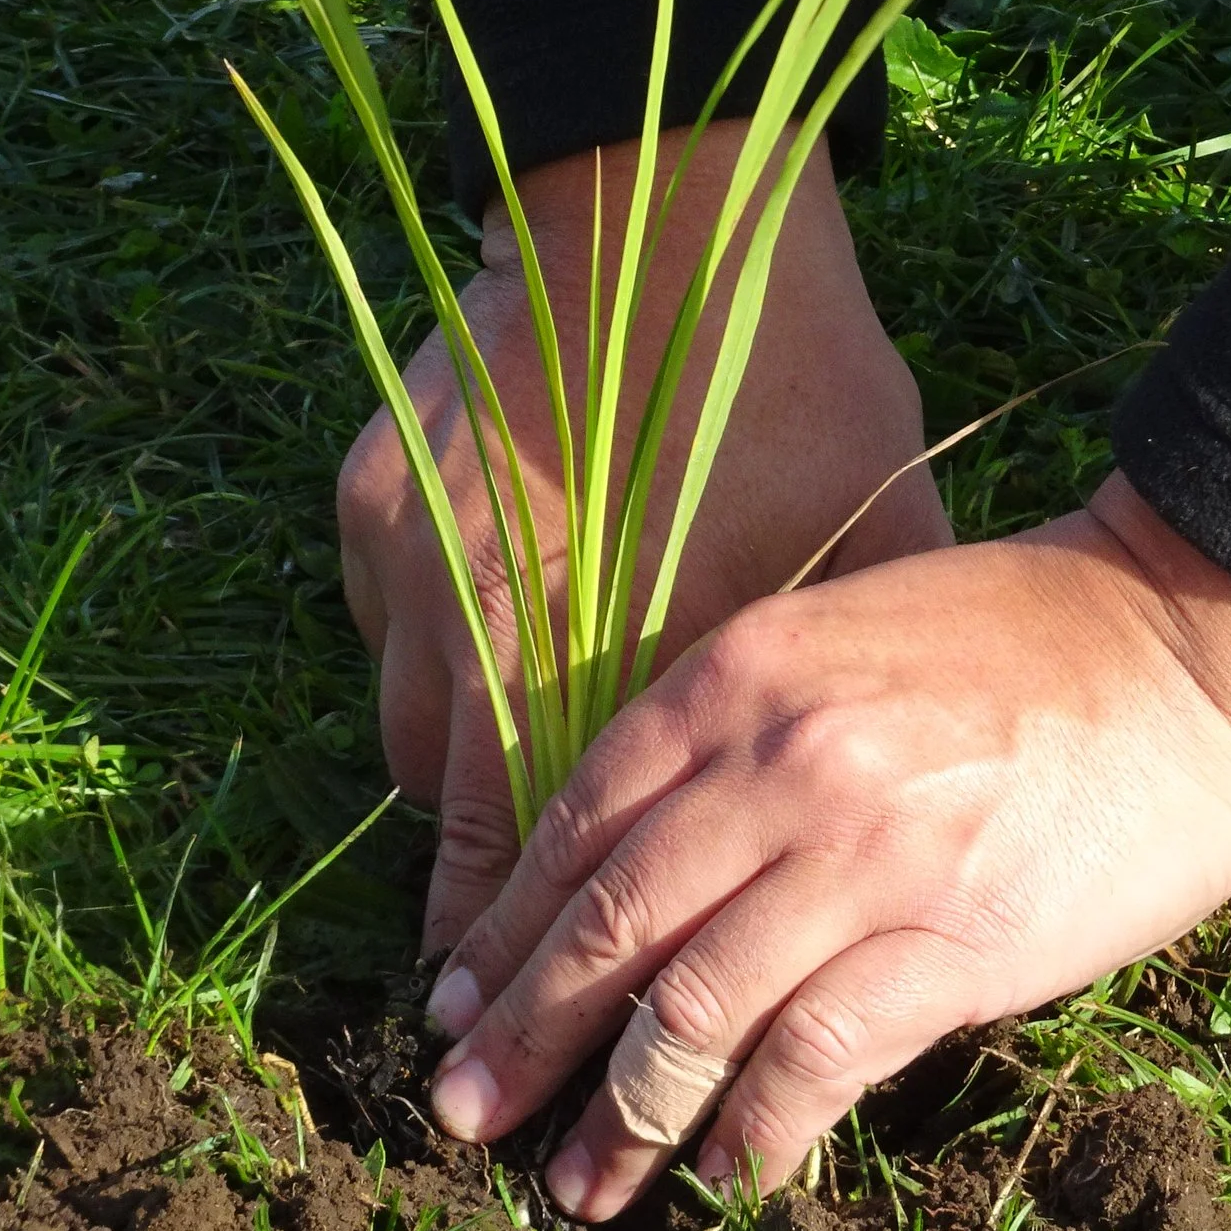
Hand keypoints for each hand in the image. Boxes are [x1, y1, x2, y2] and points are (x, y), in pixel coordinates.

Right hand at [337, 125, 951, 949]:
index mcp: (614, 659)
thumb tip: (864, 800)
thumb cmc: (790, 380)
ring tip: (511, 807)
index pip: (552, 857)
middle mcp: (484, 628)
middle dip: (487, 897)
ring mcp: (408, 560)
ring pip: (408, 733)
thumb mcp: (855, 539)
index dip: (541, 954)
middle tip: (498, 970)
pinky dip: (428, 664)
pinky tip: (487, 650)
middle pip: (457, 821)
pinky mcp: (366, 498)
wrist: (668, 209)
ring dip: (460, 777)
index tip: (525, 1021)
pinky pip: (382, 632)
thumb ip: (832, 688)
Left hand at [418, 473, 1230, 1220]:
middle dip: (526, 1038)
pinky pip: (816, 1059)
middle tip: (465, 1113)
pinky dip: (754, 1133)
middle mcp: (781, 764)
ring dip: (622, 1115)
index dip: (505, 934)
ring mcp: (867, 856)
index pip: (576, 828)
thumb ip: (732, 733)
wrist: (1186, 642)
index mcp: (738, 678)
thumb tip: (636, 857)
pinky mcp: (956, 940)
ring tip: (580, 1185)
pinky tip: (723, 1177)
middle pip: (611, 929)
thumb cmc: (1014, 638)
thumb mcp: (836, 639)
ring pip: (696, 1011)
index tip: (455, 1006)